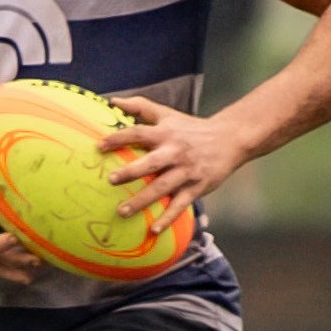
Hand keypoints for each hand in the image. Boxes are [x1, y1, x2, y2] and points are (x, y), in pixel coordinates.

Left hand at [99, 96, 243, 233]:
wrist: (230, 138)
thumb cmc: (192, 128)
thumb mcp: (167, 114)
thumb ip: (140, 107)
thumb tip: (112, 100)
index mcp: (165, 134)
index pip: (139, 134)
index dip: (119, 138)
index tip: (99, 146)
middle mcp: (175, 152)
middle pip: (150, 162)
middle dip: (131, 172)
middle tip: (111, 180)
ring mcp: (186, 171)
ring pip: (162, 187)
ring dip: (143, 200)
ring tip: (122, 212)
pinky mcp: (197, 187)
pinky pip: (180, 205)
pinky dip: (168, 218)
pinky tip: (153, 230)